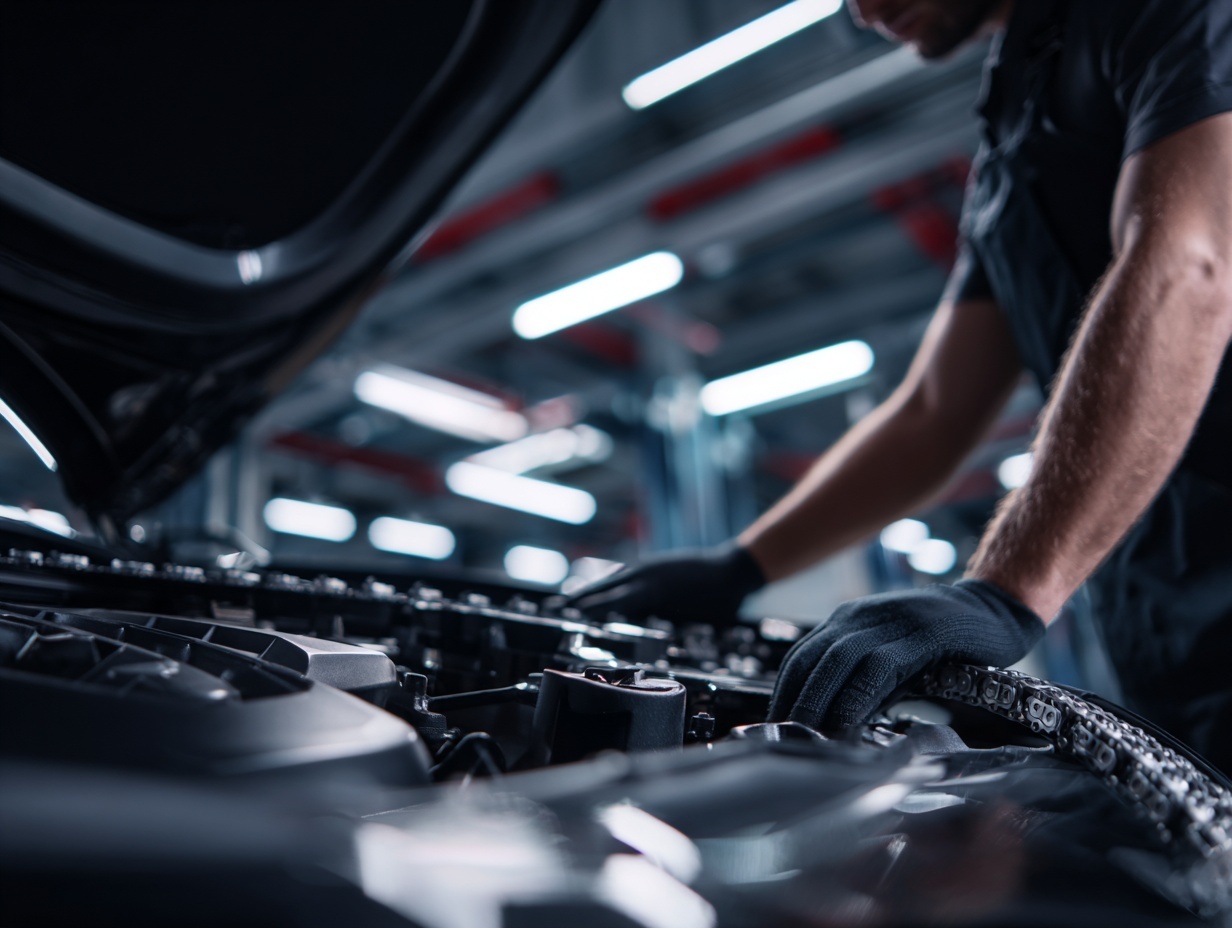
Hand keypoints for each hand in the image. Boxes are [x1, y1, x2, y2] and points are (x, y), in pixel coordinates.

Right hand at [564, 543, 765, 625]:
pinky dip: (612, 583)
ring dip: (593, 590)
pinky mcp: (656, 566)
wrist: (735, 570)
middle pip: (604, 588)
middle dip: (581, 598)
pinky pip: (626, 574)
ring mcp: (649, 567)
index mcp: (648, 588)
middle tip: (557, 607)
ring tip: (574, 600)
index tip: (566, 616)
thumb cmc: (716, 600)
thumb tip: (631, 629)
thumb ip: (658, 622)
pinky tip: (608, 590)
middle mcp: (644, 575)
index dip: (587, 610)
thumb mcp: (687, 618)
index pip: (608, 601)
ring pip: (613, 579)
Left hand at [768, 579, 1044, 728]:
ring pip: (839, 662)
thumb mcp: (893, 653)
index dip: (784, 692)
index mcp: (849, 620)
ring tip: (809, 738)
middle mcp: (862, 616)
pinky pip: (879, 668)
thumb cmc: (942, 641)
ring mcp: (890, 620)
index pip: (802, 657)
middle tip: (784, 741)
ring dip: (820, 702)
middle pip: (812, 659)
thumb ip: (863, 677)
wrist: (993, 609)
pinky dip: (858, 698)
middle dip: (794, 702)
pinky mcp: (921, 633)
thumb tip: (832, 722)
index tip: (775, 726)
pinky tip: (850, 724)